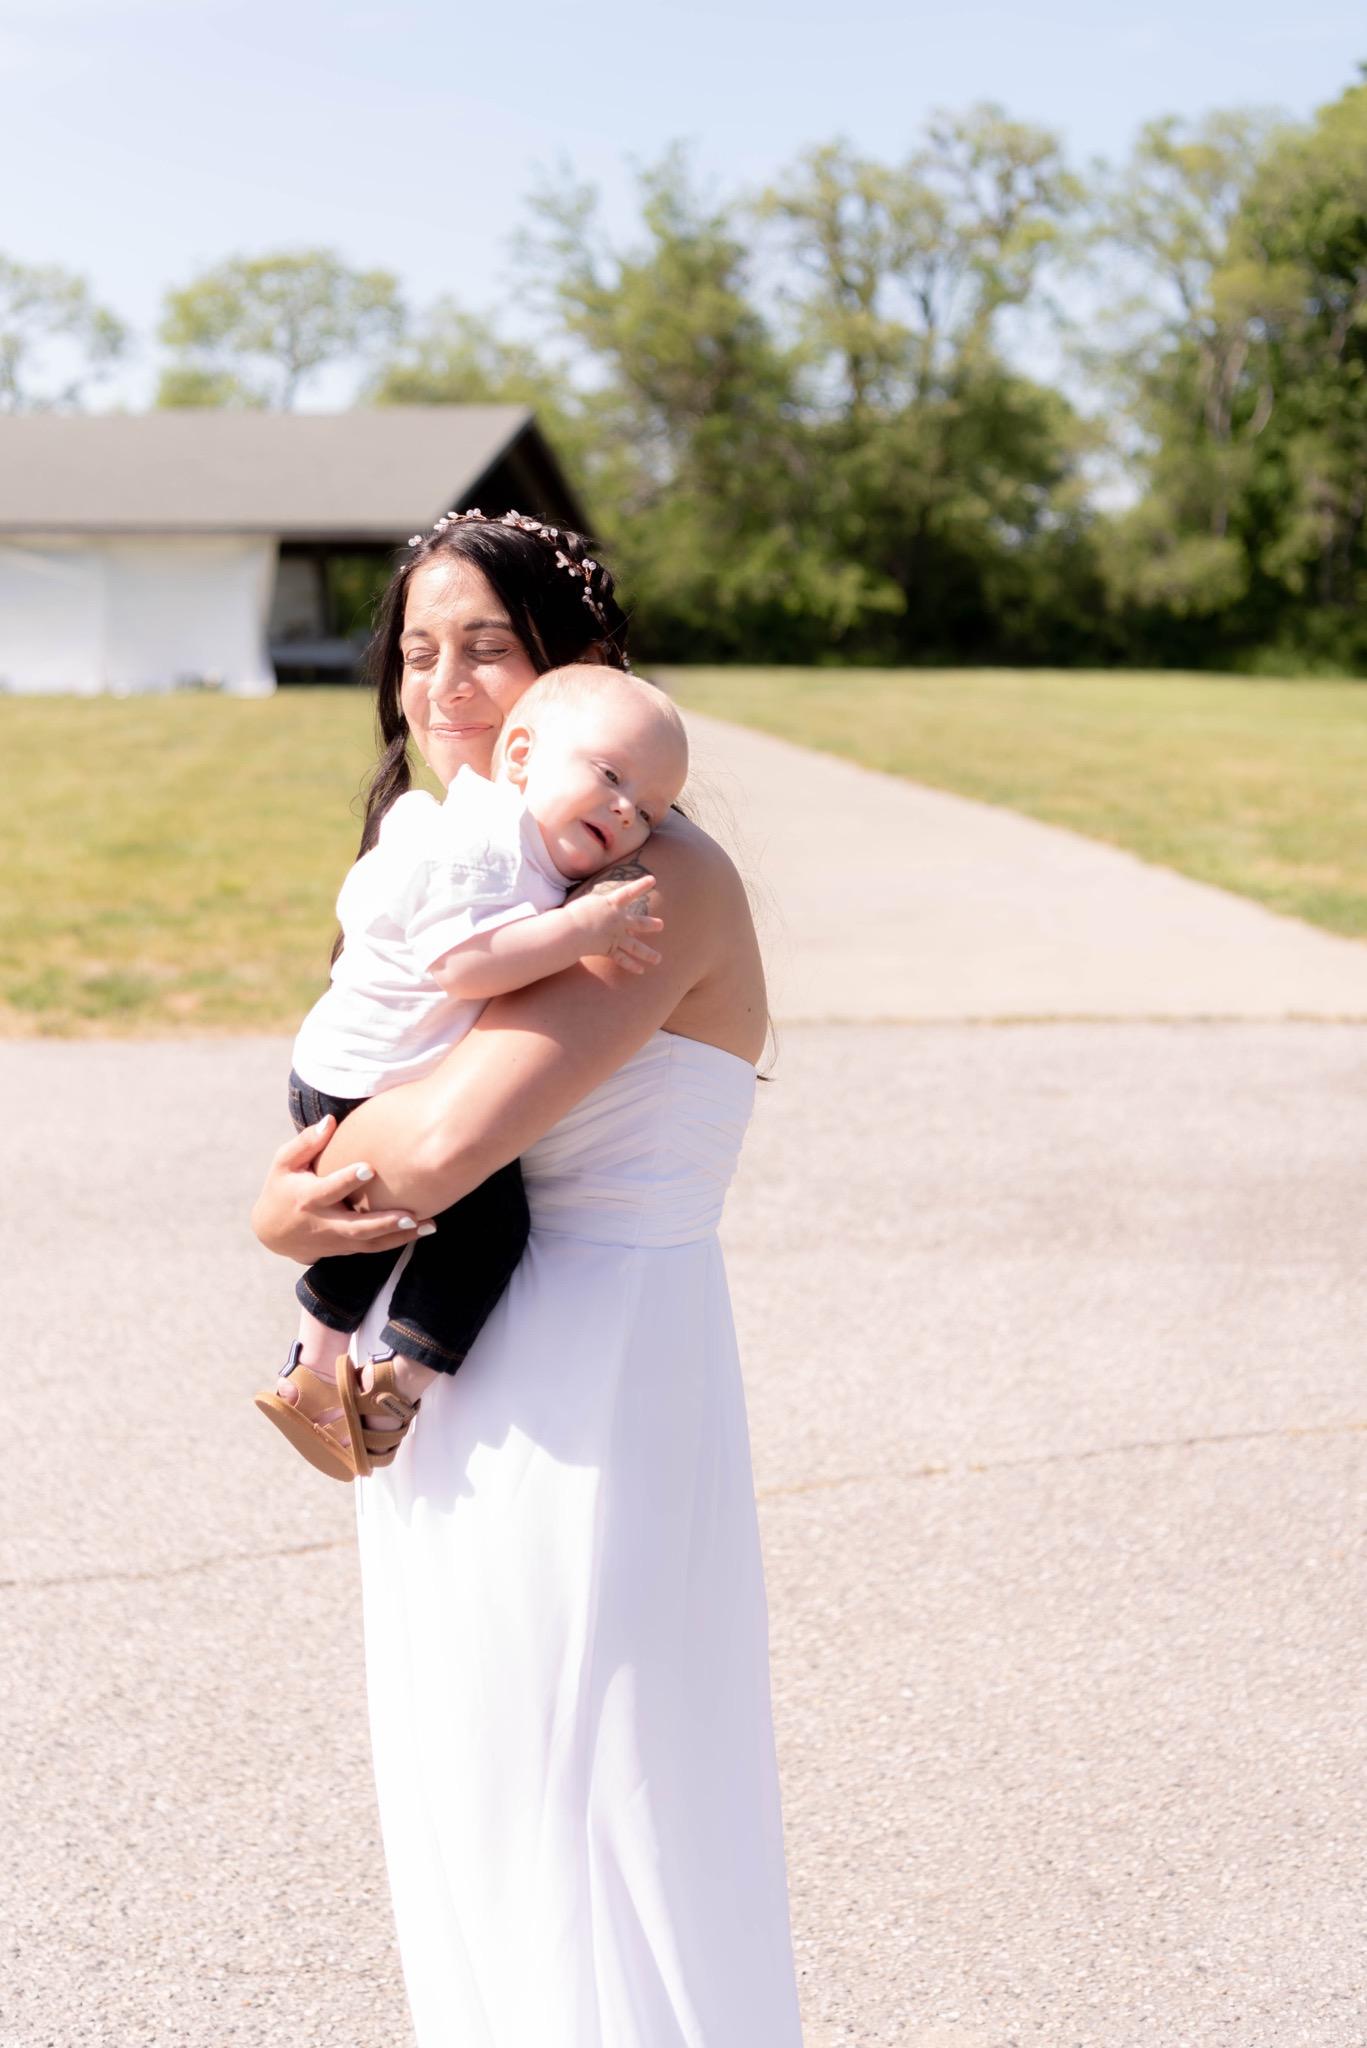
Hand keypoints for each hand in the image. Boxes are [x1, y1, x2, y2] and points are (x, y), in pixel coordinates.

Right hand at [250, 1115, 434, 1261]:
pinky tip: (423, 1230)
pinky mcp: (346, 1249)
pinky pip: (374, 1248)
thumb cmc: (281, 1188)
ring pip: (371, 1243)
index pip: (330, 1189)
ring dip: (400, 1236)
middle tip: (411, 1214)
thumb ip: (306, 1143)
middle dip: (384, 1222)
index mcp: (308, 1198)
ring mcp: (337, 1240)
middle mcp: (324, 1223)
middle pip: (356, 1227)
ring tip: (429, 1225)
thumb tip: (330, 1121)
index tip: (370, 1167)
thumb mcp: (283, 1164)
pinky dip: (398, 1242)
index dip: (347, 1179)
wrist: (273, 1234)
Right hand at [565, 872, 663, 974]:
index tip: (653, 880)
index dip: (641, 885)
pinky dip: (631, 965)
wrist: (572, 929)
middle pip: (639, 923)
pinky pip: (622, 959)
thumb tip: (596, 904)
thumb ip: (597, 904)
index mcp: (612, 904)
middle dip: (650, 924)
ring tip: (658, 959)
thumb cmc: (574, 913)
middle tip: (661, 925)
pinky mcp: (609, 949)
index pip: (629, 892)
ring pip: (635, 946)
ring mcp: (615, 936)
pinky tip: (641, 970)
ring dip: (648, 953)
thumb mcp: (588, 902)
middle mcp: (618, 920)